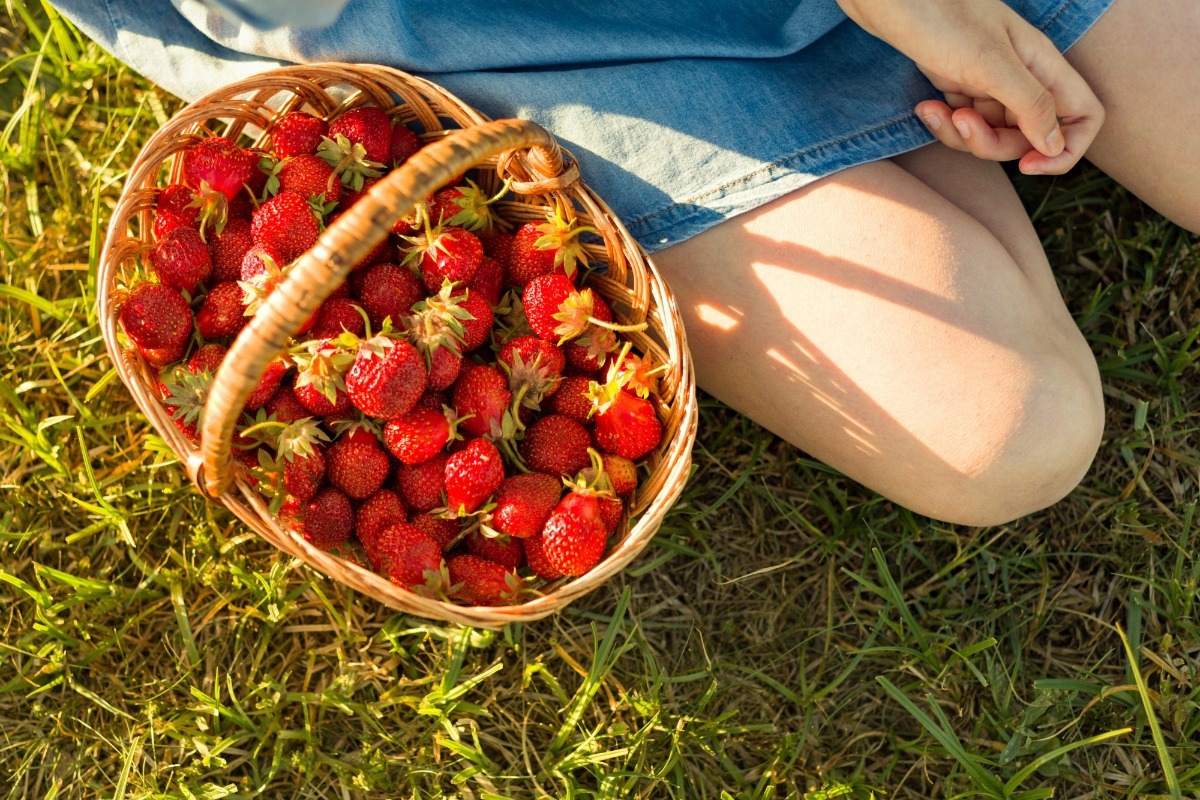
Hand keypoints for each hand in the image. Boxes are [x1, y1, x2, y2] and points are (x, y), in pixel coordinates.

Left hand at [837, 0, 1103, 173]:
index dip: (1065, 149)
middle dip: (994, 145)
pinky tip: (925, 106)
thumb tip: (1056, 146)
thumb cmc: (942, 16)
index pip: (1084, 115)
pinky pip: (963, 123)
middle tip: (962, 124)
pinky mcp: (960, 84)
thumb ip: (1030, 104)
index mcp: (1043, 64)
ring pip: (993, 134)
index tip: (1028, 164)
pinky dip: (944, 124)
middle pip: (1030, 136)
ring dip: (962, 136)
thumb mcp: (990, 64)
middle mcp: (1023, 74)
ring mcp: (991, 81)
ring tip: (938, 111)